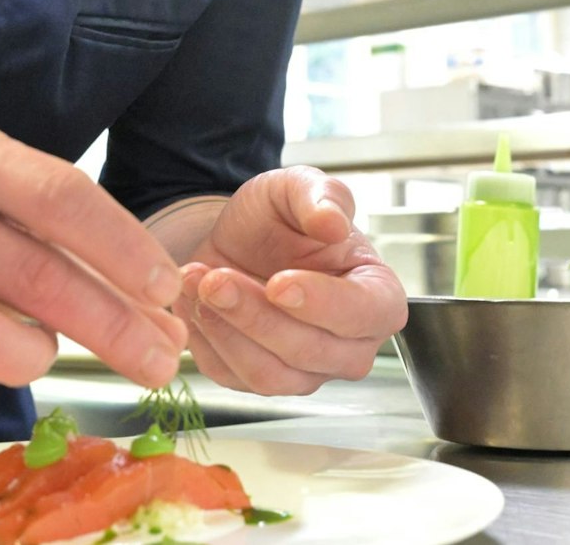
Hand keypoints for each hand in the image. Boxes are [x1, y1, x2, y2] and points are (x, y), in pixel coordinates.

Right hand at [0, 119, 185, 420]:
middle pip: (32, 274)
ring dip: (35, 358)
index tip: (167, 291)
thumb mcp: (12, 210)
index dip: (123, 247)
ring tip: (45, 354)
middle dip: (112, 326)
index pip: (58, 196)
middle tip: (161, 362)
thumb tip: (167, 329)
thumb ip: (86, 257)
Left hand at [176, 166, 406, 395]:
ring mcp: (309, 372)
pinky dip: (206, 341)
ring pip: (270, 374)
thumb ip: (322, 197)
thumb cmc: (280, 218)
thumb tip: (334, 224)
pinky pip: (233, 378)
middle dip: (256, 315)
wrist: (238, 241)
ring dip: (226, 330)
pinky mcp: (265, 382)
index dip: (323, 304)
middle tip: (216, 278)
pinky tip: (192, 302)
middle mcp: (351, 344)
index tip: (278, 283)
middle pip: (311, 351)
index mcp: (377, 295)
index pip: (366, 314)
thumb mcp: (296, 187)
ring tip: (198, 282)